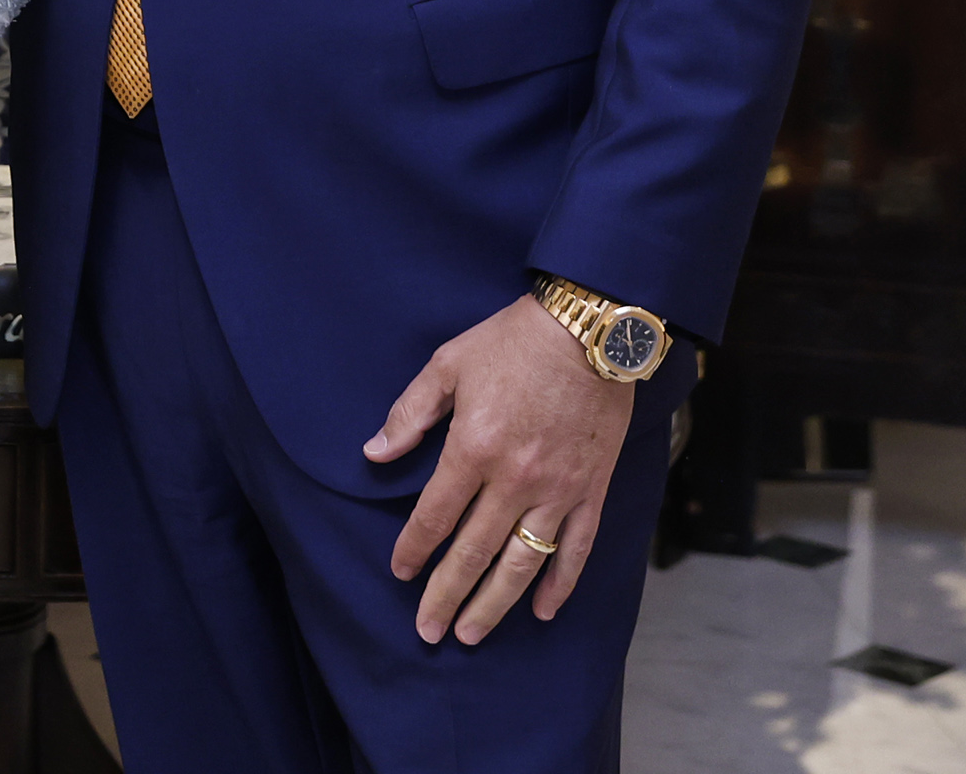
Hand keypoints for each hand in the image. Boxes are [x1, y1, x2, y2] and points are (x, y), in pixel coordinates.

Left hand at [366, 294, 635, 644]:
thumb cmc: (513, 342)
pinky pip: (576, 548)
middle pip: (474, 551)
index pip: (436, 515)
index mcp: (473, 448)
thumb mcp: (447, 365)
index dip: (415, 549)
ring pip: (523, 561)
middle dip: (447, 595)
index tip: (400, 573)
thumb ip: (409, 414)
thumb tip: (374, 454)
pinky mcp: (591, 490)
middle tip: (428, 632)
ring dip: (495, 603)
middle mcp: (515, 479)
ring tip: (473, 633)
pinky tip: (542, 610)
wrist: (591, 331)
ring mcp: (558, 489)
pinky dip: (560, 583)